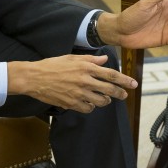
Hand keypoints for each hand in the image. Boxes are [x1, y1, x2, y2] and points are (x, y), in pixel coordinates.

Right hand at [6, 54, 136, 112]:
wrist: (34, 78)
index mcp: (86, 68)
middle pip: (109, 90)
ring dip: (104, 100)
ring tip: (104, 98)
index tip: (134, 84)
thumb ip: (90, 60)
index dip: (124, 80)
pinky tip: (89, 103)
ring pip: (100, 101)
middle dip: (119, 93)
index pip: (111, 75)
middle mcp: (85, 81)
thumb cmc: (52, 65)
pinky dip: (91, 107)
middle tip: (124, 95)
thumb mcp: (72, 58)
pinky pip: (88, 108)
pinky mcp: (71, 103)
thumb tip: (105, 60)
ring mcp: (78, 94)